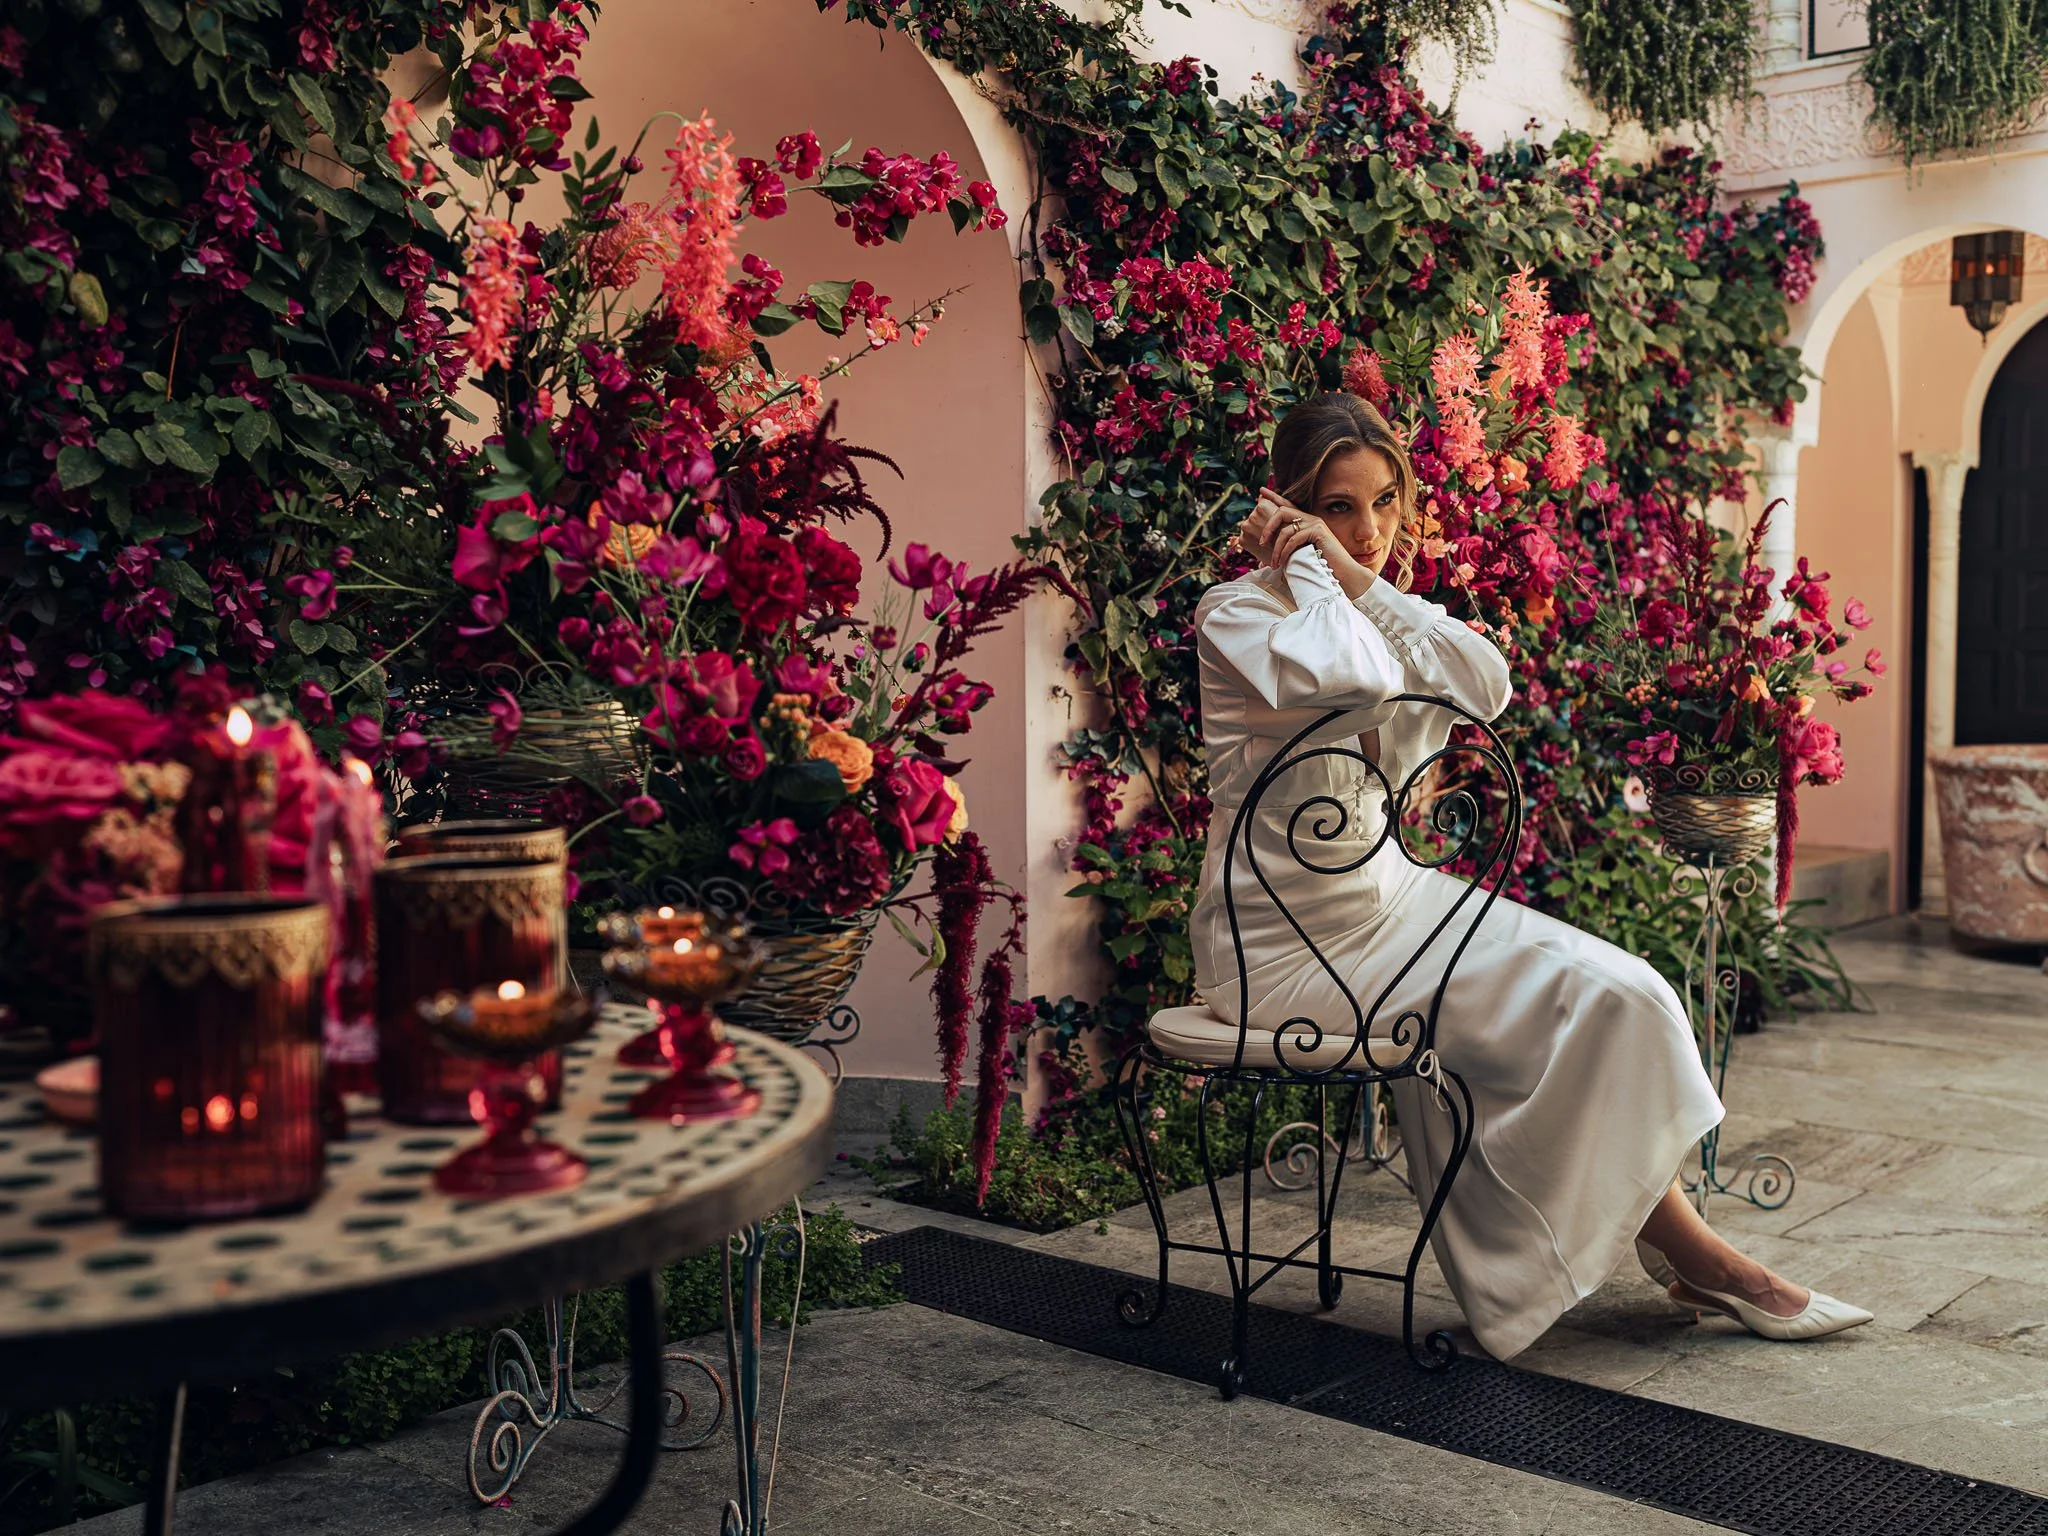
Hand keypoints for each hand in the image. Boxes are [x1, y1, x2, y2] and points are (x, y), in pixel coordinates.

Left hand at [1236, 488, 1371, 596]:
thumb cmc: (1322, 566)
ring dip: (1276, 549)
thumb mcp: (1302, 552)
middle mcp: (1311, 519)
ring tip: (1273, 563)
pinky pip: (1293, 539)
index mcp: (1307, 522)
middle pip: (1282, 511)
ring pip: (1285, 530)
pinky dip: (1285, 552)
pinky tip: (1283, 562)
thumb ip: (1290, 544)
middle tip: (1261, 542)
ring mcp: (1315, 524)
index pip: (1288, 505)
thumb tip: (1269, 546)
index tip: (1261, 492)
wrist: (1343, 573)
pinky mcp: (1318, 532)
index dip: (1274, 498)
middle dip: (1268, 526)